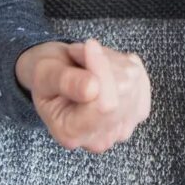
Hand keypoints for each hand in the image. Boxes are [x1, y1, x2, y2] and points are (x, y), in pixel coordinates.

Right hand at [15, 38, 151, 152]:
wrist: (56, 78)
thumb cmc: (47, 77)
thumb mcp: (44, 75)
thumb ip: (65, 82)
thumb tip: (92, 89)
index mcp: (70, 134)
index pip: (105, 105)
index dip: (101, 69)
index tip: (89, 45)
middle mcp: (99, 139)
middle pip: (122, 91)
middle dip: (105, 63)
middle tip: (82, 54)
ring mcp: (122, 129)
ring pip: (133, 81)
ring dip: (113, 62)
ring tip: (90, 62)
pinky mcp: (138, 113)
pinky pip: (140, 79)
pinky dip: (126, 66)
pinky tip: (107, 68)